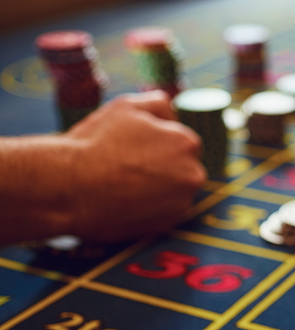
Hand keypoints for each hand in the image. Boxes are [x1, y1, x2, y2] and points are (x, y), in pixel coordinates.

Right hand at [64, 91, 205, 240]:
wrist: (67, 187)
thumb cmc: (95, 143)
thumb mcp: (127, 107)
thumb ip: (158, 104)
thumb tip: (173, 112)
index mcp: (187, 143)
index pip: (180, 141)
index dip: (153, 144)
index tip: (130, 148)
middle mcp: (192, 175)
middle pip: (179, 168)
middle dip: (159, 166)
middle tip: (124, 167)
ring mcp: (180, 203)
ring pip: (171, 191)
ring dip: (154, 188)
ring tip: (120, 184)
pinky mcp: (165, 225)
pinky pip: (160, 213)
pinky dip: (146, 208)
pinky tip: (122, 200)